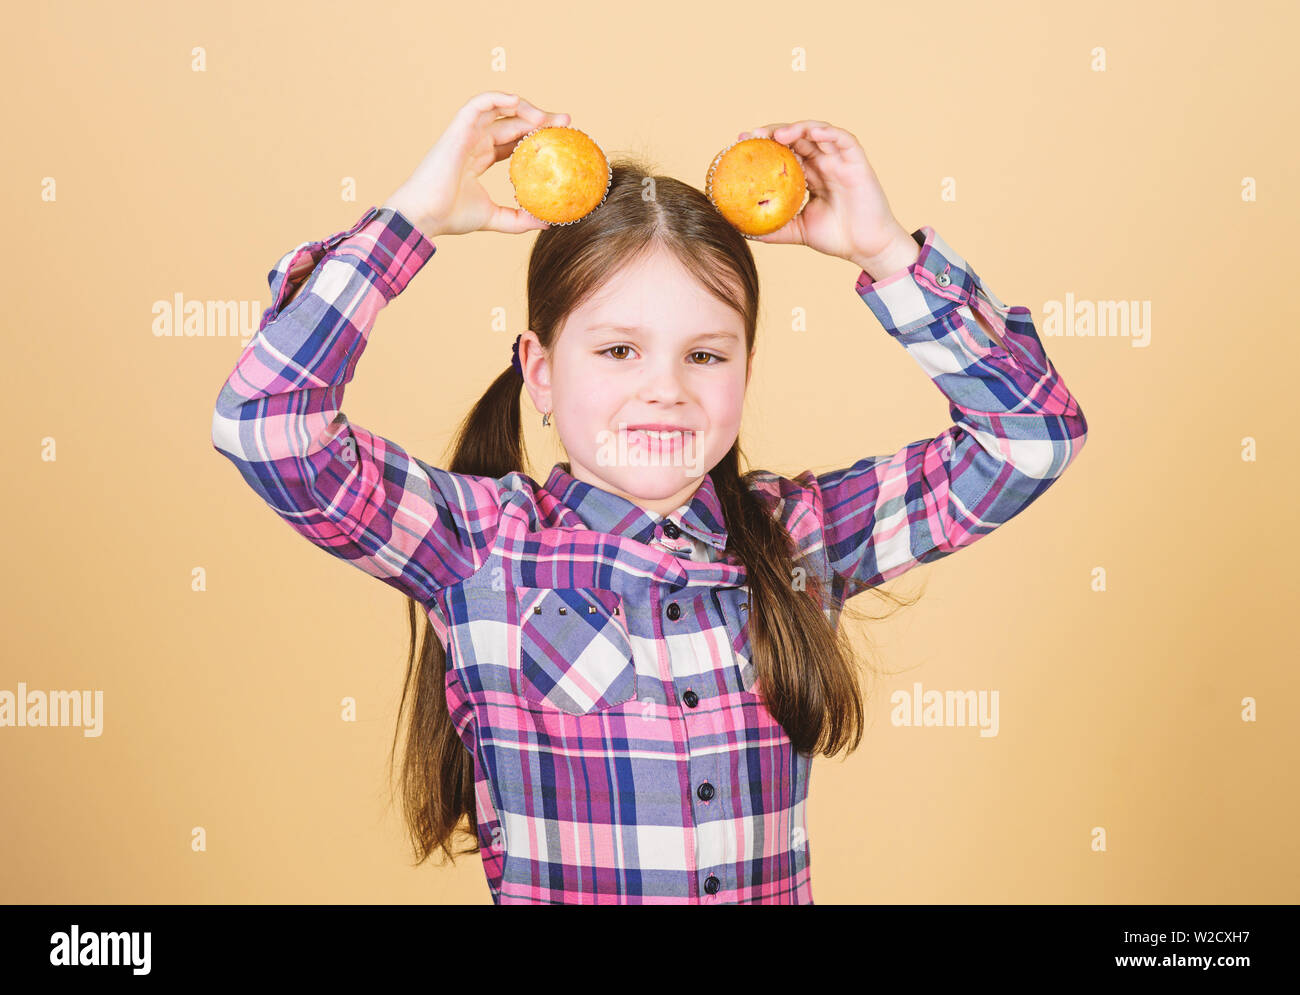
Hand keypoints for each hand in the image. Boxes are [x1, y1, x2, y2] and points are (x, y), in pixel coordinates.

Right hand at [383, 91, 570, 238]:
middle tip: (566, 123)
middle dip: (541, 120)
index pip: (513, 140)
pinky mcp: (459, 128)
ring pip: (500, 109)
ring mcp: (466, 133)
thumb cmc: (450, 216)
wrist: (424, 215)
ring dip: (526, 108)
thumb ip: (519, 219)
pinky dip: (499, 98)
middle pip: (512, 122)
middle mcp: (474, 142)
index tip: (562, 139)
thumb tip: (548, 223)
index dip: (537, 137)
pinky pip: (480, 103)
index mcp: (479, 158)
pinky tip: (521, 104)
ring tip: (548, 119)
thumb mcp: (494, 218)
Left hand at [734, 121, 915, 274]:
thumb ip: (773, 228)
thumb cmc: (837, 238)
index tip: (741, 145)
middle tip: (752, 136)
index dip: (764, 145)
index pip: (784, 152)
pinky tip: (810, 133)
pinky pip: (842, 139)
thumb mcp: (797, 231)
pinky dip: (826, 132)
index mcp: (810, 175)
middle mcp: (823, 163)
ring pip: (816, 133)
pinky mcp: (857, 161)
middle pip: (796, 138)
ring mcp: (840, 160)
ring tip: (778, 135)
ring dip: (797, 129)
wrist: (866, 248)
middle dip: (773, 132)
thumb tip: (742, 230)